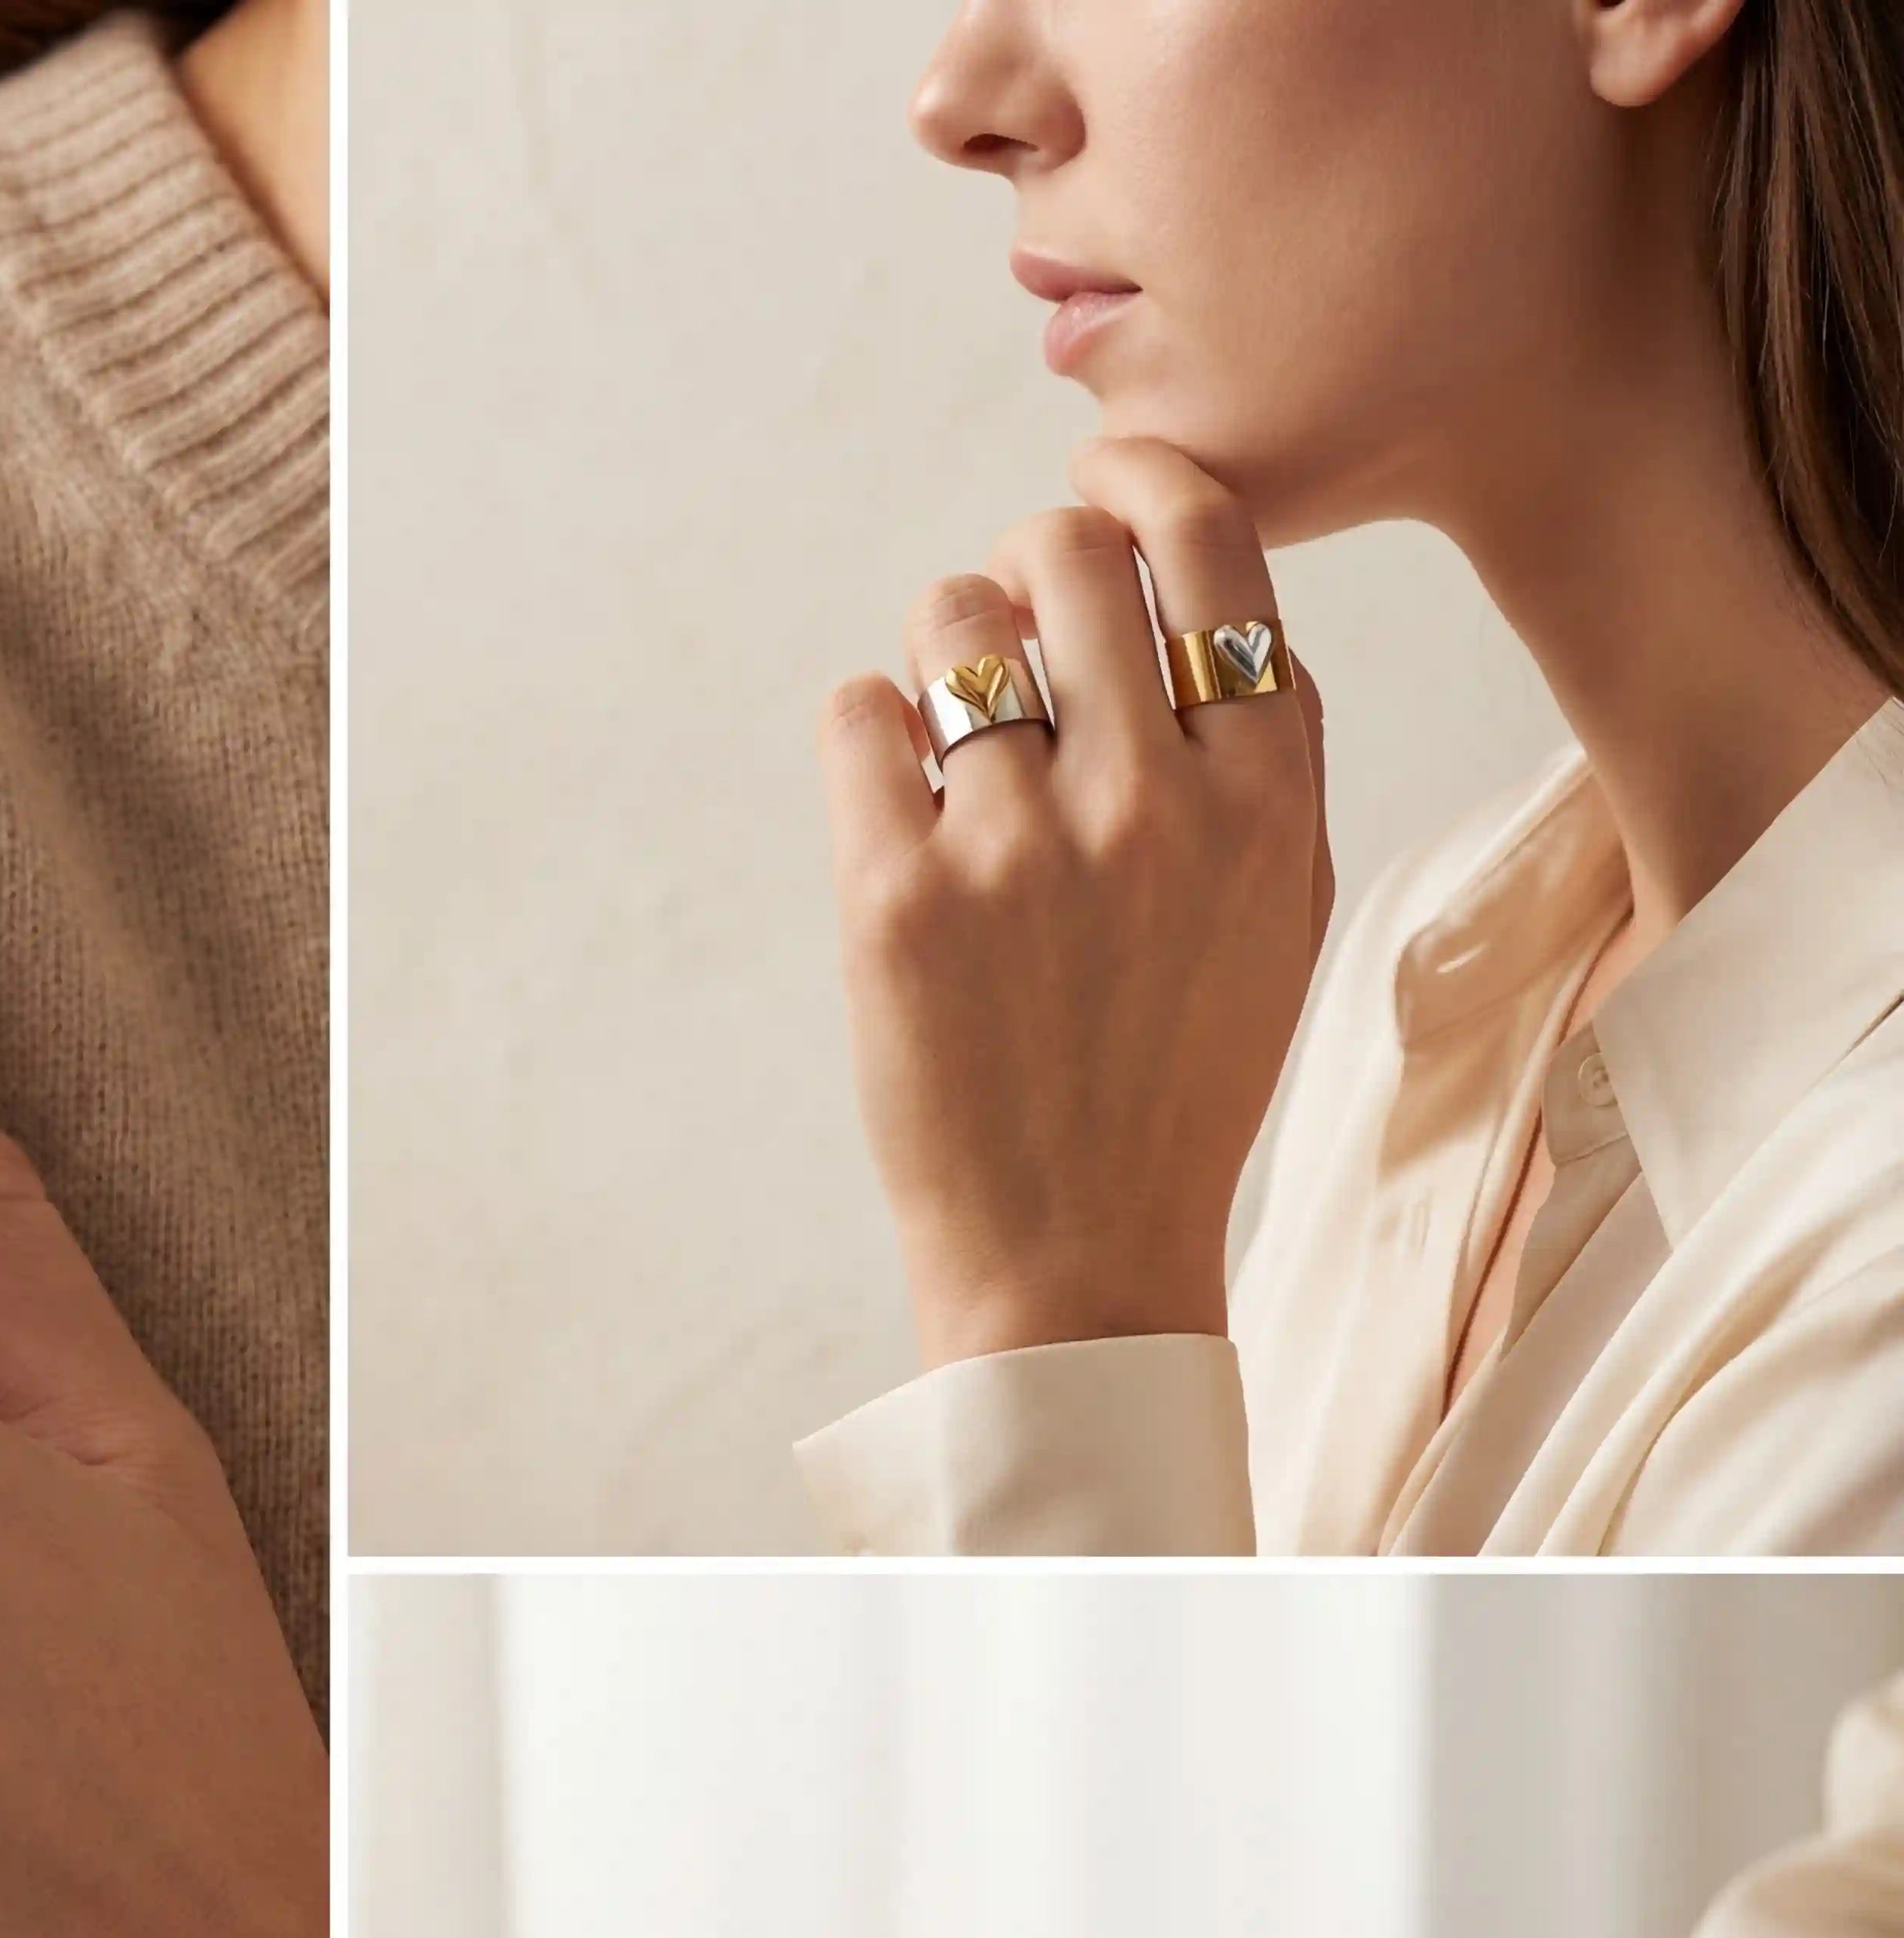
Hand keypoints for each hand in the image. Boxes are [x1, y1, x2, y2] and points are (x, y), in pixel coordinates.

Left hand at [820, 439, 1337, 1369]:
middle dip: (1025, 564)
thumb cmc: (1180, 1072)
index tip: (1097, 491)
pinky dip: (868, 730)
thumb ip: (1267, 747)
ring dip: (941, 645)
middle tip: (1009, 625)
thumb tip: (1199, 591)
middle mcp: (1147, 801)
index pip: (1209, 543)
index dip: (1140, 485)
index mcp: (1263, 791)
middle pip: (1067, 552)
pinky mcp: (897, 899)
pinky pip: (858, 713)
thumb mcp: (1284, 907)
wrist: (1079, 1246)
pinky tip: (894, 792)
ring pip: (949, 621)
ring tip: (950, 724)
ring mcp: (1017, 849)